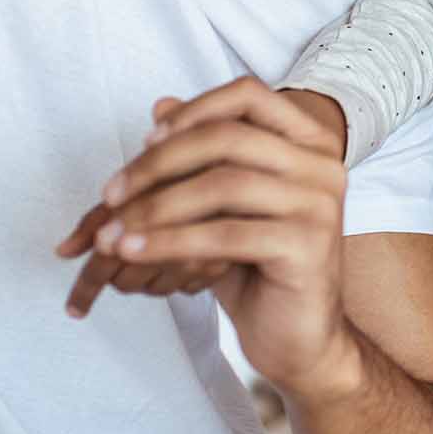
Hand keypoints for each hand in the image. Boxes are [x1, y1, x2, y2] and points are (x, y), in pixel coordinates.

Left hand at [56, 78, 356, 400]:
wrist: (300, 338)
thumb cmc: (260, 268)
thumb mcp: (226, 206)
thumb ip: (202, 157)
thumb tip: (159, 106)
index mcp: (309, 143)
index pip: (248, 95)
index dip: (193, 110)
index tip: (145, 140)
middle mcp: (322, 165)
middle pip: (228, 138)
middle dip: (159, 163)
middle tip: (110, 194)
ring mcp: (319, 204)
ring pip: (222, 185)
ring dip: (154, 207)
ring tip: (109, 234)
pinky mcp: (306, 246)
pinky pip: (224, 235)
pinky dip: (168, 241)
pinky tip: (132, 251)